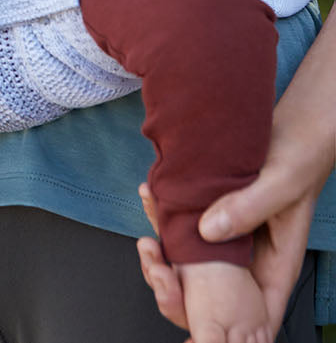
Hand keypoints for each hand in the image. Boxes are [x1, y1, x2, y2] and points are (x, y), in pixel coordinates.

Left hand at [136, 131, 321, 340]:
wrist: (292, 124)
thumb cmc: (299, 156)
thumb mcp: (278, 183)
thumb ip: (248, 208)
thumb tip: (206, 231)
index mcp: (274, 268)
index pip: (253, 319)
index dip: (222, 335)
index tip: (192, 333)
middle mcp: (249, 260)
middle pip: (211, 300)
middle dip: (178, 293)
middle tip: (157, 268)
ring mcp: (228, 238)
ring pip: (190, 266)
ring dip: (163, 257)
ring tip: (146, 241)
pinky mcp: (212, 213)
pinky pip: (183, 226)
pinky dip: (163, 216)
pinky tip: (150, 194)